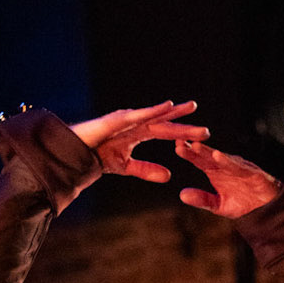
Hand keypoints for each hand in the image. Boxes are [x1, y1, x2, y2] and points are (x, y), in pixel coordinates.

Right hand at [69, 100, 208, 182]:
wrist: (77, 152)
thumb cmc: (98, 155)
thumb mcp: (127, 167)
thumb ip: (147, 169)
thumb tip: (169, 176)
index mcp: (140, 133)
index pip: (167, 132)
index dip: (184, 134)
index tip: (203, 136)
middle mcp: (137, 122)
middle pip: (166, 122)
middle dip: (185, 124)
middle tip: (206, 128)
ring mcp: (128, 119)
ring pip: (156, 116)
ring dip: (174, 112)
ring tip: (192, 108)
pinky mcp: (118, 119)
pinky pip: (139, 115)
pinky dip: (153, 111)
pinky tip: (167, 107)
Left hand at [176, 141, 279, 217]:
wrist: (268, 210)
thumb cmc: (245, 204)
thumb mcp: (219, 205)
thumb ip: (202, 200)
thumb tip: (182, 195)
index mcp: (216, 172)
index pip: (199, 160)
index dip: (188, 153)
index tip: (175, 146)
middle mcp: (226, 166)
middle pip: (208, 155)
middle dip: (194, 147)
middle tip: (179, 139)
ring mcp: (239, 167)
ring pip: (221, 157)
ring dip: (208, 151)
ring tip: (195, 146)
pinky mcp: (251, 172)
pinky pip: (238, 166)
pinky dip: (228, 161)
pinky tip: (217, 156)